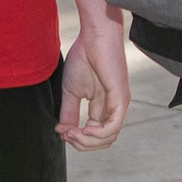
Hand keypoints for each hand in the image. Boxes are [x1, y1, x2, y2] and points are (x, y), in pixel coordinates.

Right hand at [62, 12, 131, 149]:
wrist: (93, 37)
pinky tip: (83, 129)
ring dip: (86, 141)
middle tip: (65, 133)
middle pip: (102, 141)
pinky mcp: (121, 98)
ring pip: (108, 138)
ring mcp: (118, 104)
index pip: (94, 135)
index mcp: (103, 107)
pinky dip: (97, 134)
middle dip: (81, 144)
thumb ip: (69, 112)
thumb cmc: (84, 57)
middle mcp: (113, 108)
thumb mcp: (71, 91)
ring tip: (71, 131)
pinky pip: (114, 126)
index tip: (60, 130)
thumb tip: (63, 131)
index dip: (76, 139)